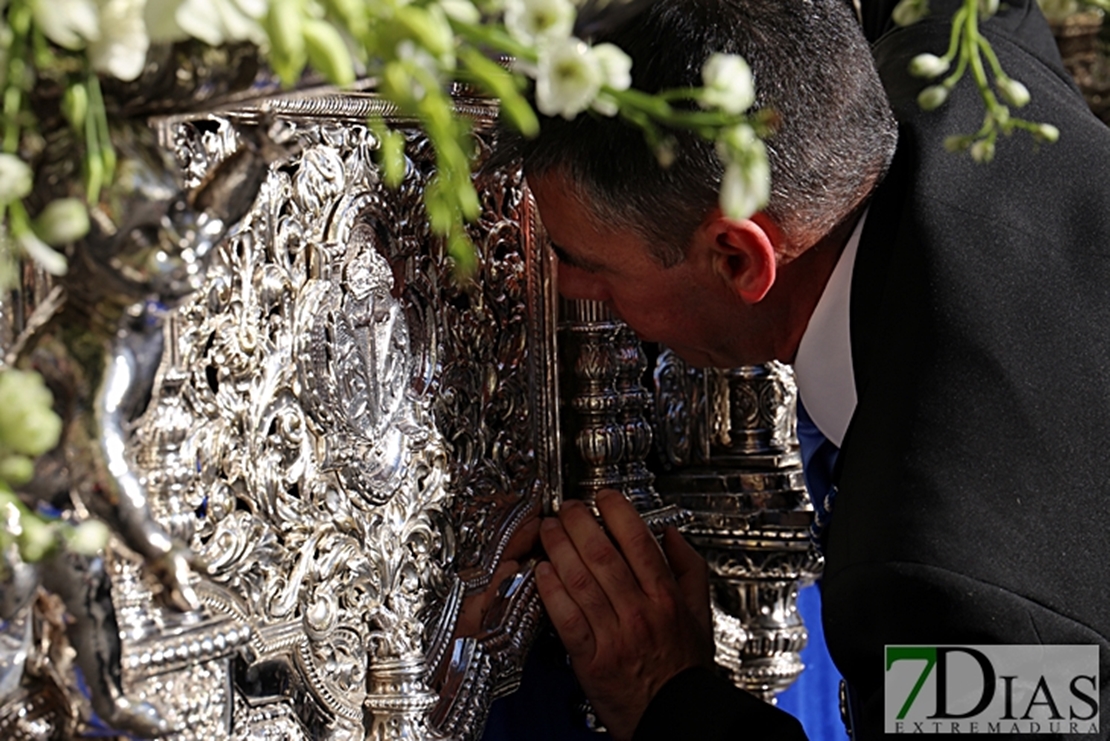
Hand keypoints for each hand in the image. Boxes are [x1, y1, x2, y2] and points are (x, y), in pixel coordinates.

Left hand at [535, 489, 713, 740]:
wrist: (675, 715)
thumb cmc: (684, 667)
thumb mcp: (700, 613)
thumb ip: (689, 568)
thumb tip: (671, 534)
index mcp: (667, 597)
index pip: (639, 542)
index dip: (618, 513)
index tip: (604, 497)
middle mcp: (641, 612)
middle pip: (604, 555)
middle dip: (580, 523)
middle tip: (567, 508)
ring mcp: (615, 635)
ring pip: (581, 580)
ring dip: (560, 549)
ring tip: (549, 530)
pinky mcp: (592, 658)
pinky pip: (567, 617)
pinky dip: (552, 591)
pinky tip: (542, 572)